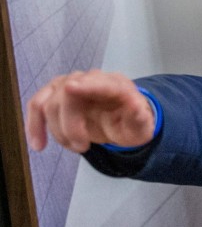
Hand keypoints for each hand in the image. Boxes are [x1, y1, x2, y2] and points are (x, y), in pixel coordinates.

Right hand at [25, 70, 154, 152]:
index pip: (100, 82)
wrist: (120, 120)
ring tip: (77, 147)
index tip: (71, 88)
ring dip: (58, 131)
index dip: (85, 85)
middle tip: (83, 147)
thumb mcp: (142, 126)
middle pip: (68, 95)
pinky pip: (37, 106)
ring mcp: (70, 83)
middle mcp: (91, 79)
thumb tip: (136, 106)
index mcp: (116, 85)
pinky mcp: (55, 94)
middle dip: (70, 126)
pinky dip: (34, 125)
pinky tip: (38, 145)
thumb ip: (140, 117)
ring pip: (50, 103)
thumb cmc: (131, 122)